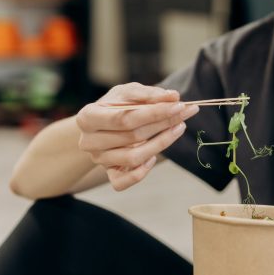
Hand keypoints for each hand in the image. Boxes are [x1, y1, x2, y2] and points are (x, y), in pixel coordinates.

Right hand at [76, 82, 198, 190]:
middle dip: (164, 124)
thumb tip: (174, 97)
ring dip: (161, 144)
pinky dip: (143, 171)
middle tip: (186, 113)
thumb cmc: (115, 106)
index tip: (179, 105)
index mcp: (87, 117)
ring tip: (178, 128)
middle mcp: (89, 141)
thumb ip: (150, 94)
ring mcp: (99, 160)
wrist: (100, 125)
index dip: (155, 113)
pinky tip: (153, 156)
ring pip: (133, 158)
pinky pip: (125, 181)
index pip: (125, 118)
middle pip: (132, 137)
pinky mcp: (109, 174)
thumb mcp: (129, 93)